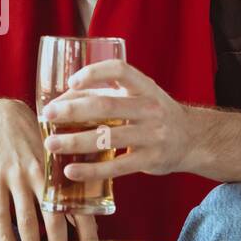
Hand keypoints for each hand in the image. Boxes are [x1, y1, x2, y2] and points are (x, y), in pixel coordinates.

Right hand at [0, 99, 97, 240]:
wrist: (0, 116)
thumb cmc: (33, 140)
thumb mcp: (56, 156)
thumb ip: (68, 186)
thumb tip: (85, 217)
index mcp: (61, 171)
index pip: (79, 207)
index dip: (87, 233)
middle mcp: (42, 175)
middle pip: (53, 220)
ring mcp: (17, 177)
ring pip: (26, 221)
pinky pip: (0, 213)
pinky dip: (5, 236)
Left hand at [40, 59, 196, 180]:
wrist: (192, 139)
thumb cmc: (153, 114)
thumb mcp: (137, 97)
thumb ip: (105, 95)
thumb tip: (60, 103)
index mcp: (144, 87)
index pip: (120, 70)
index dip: (94, 72)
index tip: (71, 81)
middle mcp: (150, 108)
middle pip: (107, 105)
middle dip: (73, 110)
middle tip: (48, 114)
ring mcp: (152, 135)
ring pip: (107, 138)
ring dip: (75, 141)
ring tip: (51, 144)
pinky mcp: (150, 160)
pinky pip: (116, 167)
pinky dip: (91, 170)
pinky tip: (71, 170)